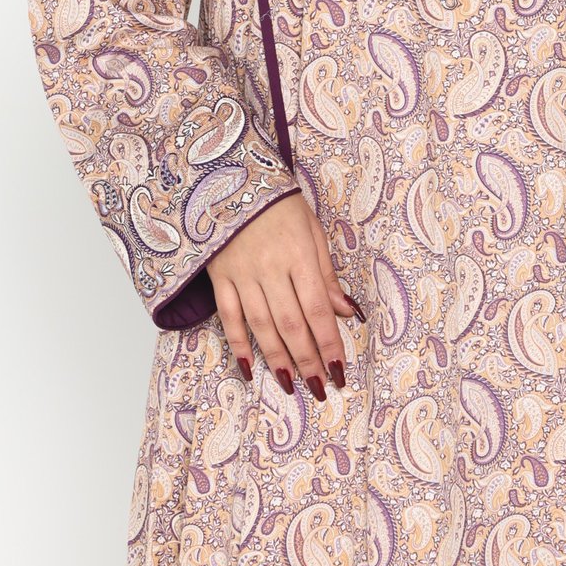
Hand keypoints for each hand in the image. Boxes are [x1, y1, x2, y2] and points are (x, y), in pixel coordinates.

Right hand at [205, 193, 363, 400]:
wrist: (230, 179)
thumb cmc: (279, 204)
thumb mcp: (312, 230)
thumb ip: (326, 274)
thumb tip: (346, 312)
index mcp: (299, 255)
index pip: (318, 309)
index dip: (329, 343)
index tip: (339, 371)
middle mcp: (271, 268)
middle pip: (291, 323)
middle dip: (307, 359)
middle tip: (318, 387)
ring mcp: (242, 274)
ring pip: (261, 325)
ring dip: (277, 359)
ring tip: (291, 385)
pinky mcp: (220, 277)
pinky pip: (229, 316)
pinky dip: (238, 344)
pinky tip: (248, 368)